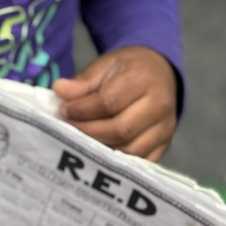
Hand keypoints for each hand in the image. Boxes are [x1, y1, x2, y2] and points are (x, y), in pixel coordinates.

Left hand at [51, 46, 176, 161]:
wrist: (160, 72)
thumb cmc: (128, 68)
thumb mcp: (105, 64)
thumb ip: (83, 81)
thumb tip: (59, 90)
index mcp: (143, 79)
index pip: (109, 102)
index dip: (83, 109)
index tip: (64, 110)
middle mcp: (160, 105)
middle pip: (121, 129)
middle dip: (89, 131)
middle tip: (68, 127)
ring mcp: (166, 128)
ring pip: (131, 149)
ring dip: (101, 148)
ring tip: (81, 139)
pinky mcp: (166, 144)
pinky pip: (140, 160)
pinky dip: (117, 160)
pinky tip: (99, 151)